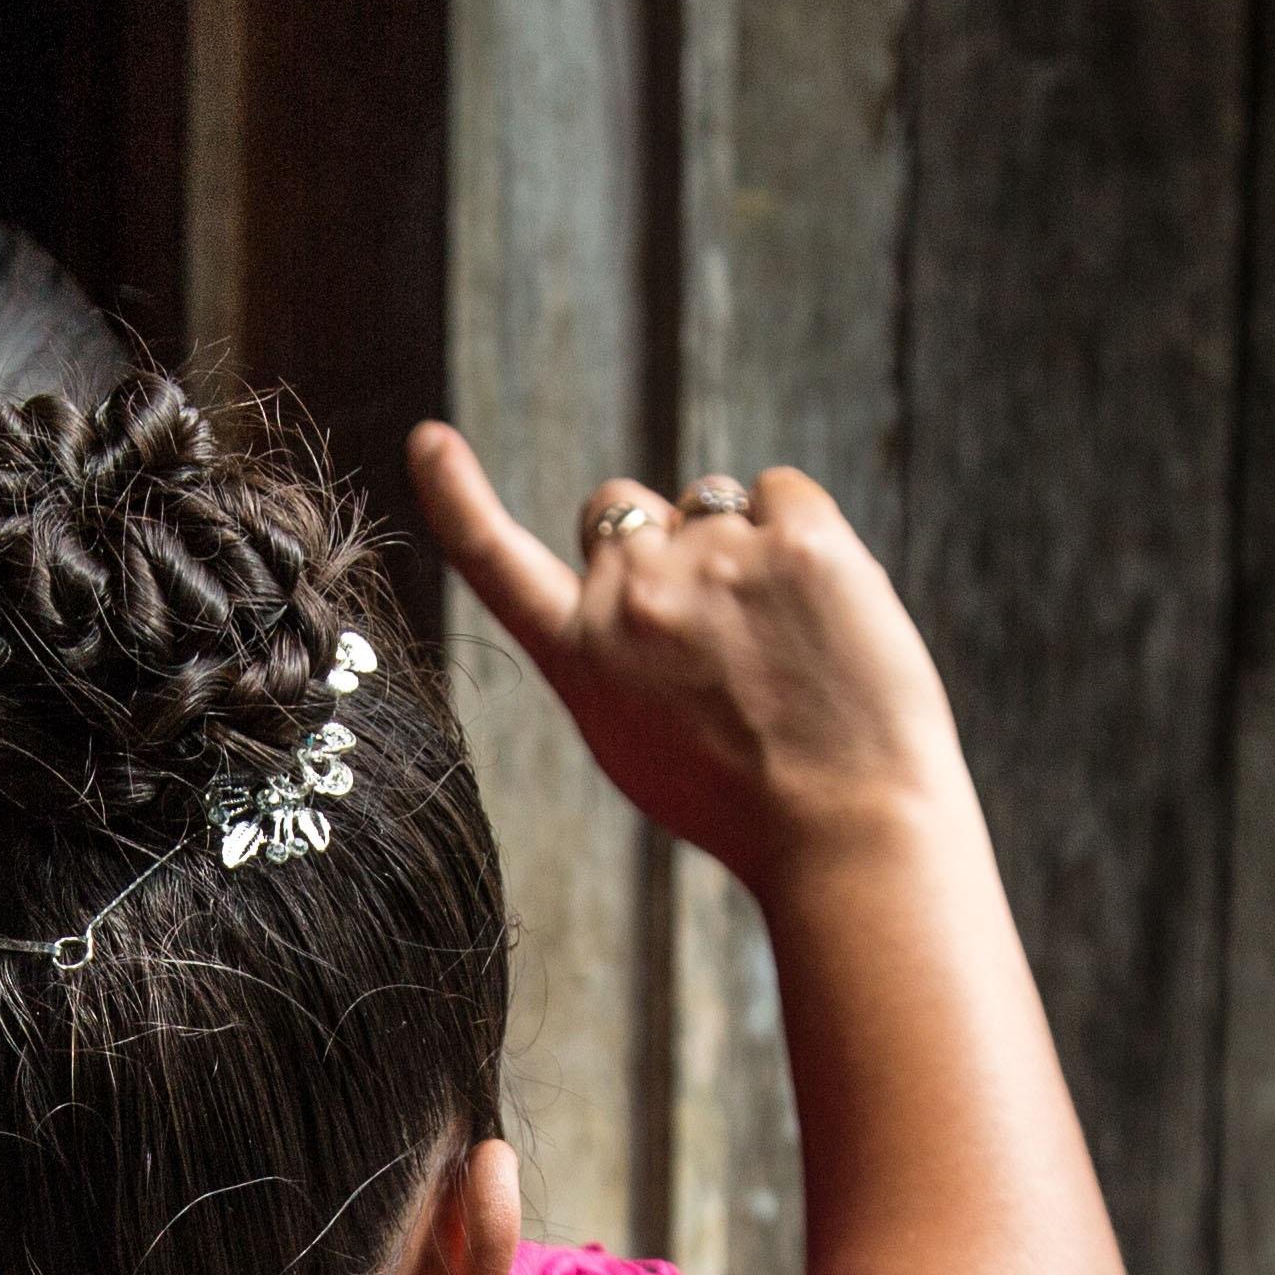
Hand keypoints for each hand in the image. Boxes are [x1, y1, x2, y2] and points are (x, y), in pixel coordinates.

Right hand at [409, 424, 970, 892]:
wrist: (845, 834)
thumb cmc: (749, 806)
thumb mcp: (638, 744)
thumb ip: (617, 653)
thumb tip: (640, 583)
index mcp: (581, 657)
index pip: (496, 560)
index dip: (457, 495)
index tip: (428, 440)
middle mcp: (630, 596)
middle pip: (623, 510)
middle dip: (659, 540)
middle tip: (719, 630)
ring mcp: (712, 557)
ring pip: (712, 501)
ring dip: (741, 546)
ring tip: (785, 645)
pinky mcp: (796, 536)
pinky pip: (781, 491)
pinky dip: (802, 535)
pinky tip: (824, 612)